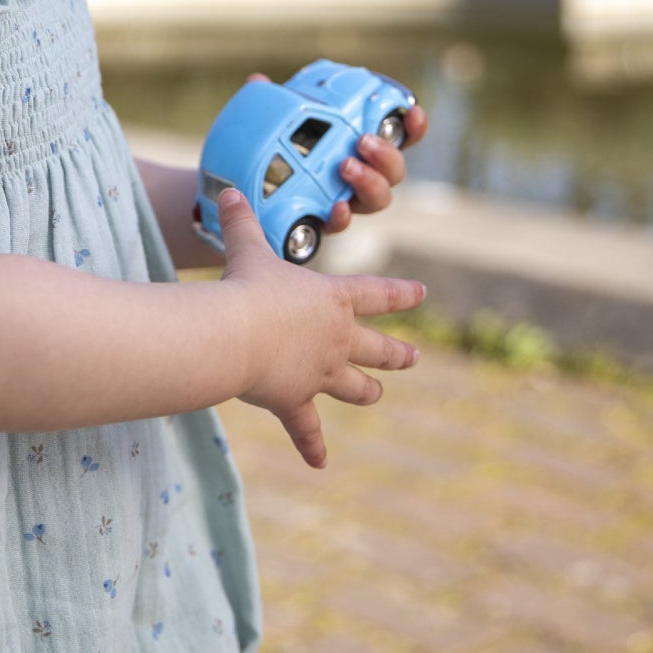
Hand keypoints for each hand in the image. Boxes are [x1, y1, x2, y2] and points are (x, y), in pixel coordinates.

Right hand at [218, 187, 422, 468]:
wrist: (237, 333)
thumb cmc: (246, 287)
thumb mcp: (246, 249)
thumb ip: (242, 222)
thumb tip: (229, 190)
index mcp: (334, 300)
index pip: (378, 294)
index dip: (402, 294)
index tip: (422, 294)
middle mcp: (337, 339)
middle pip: (378, 349)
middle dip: (398, 353)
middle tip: (414, 356)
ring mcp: (320, 373)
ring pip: (355, 387)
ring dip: (367, 391)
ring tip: (377, 394)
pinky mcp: (296, 401)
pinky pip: (306, 429)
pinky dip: (312, 446)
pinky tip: (320, 462)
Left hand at [244, 73, 426, 238]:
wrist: (250, 197)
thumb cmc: (276, 154)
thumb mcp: (275, 122)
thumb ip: (273, 103)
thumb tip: (258, 80)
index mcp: (359, 147)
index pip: (398, 136)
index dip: (413, 125)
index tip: (412, 112)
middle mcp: (362, 176)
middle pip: (395, 171)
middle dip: (387, 154)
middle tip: (363, 141)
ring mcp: (347, 201)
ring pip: (378, 199)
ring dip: (369, 181)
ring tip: (346, 166)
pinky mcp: (326, 223)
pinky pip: (341, 224)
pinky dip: (341, 216)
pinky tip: (335, 207)